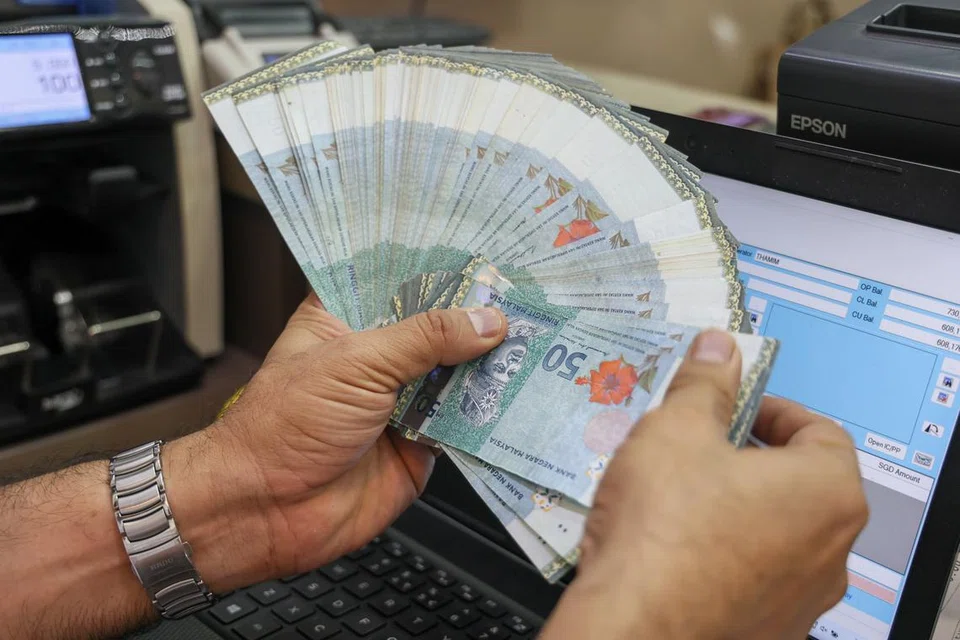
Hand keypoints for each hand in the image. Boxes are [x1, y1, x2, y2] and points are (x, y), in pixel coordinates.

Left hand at [163, 295, 506, 589]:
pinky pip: (465, 421)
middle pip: (439, 325)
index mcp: (347, 318)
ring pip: (458, 371)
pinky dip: (491, 409)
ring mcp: (402, 398)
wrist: (268, 511)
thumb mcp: (357, 362)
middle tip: (526, 292)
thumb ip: (426, 338)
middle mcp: (378, 355)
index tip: (487, 250)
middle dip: (478, 314)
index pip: (400, 278)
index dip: (440, 266)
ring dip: (491, 360)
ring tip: (536, 333)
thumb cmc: (284, 426)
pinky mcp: (421, 442)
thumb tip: (485, 323)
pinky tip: (522, 388)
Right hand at [540, 330, 868, 639]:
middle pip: (801, 482)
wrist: (635, 626)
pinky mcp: (768, 628)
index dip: (772, 408)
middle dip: (750, 456)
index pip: (820, 430)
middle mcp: (831, 550)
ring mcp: (802, 597)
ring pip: (778, 532)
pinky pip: (756, 575)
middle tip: (699, 443)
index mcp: (826, 491)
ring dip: (740, 505)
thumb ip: (705, 383)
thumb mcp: (677, 429)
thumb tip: (719, 349)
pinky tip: (678, 544)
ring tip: (680, 493)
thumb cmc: (663, 528)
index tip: (734, 405)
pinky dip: (727, 553)